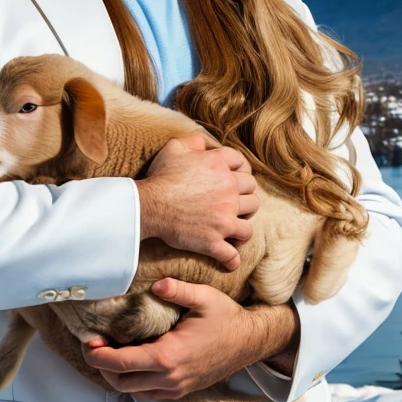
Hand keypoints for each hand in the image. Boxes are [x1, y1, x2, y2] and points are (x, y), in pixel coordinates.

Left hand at [82, 278, 278, 400]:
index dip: (99, 355)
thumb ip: (177, 289)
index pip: (121, 363)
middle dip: (102, 365)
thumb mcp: (203, 297)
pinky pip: (149, 393)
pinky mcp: (181, 389)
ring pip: (133, 390)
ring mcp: (176, 386)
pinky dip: (134, 381)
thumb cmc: (226, 318)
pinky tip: (133, 361)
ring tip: (109, 351)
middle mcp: (170, 377)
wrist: (249, 341)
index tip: (88, 342)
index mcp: (169, 355)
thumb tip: (157, 284)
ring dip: (117, 374)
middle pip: (121, 381)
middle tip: (94, 345)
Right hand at [137, 133, 258, 270]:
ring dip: (242, 224)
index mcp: (219, 165)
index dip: (238, 168)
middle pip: (251, 191)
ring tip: (233, 226)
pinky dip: (231, 259)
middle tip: (233, 200)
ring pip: (249, 223)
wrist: (149, 205)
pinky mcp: (215, 241)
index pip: (241, 163)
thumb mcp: (175, 148)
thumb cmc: (161, 176)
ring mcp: (224, 218)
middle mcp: (228, 190)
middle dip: (244, 195)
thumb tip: (206, 145)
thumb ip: (195, 142)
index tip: (233, 176)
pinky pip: (233, 255)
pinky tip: (228, 260)